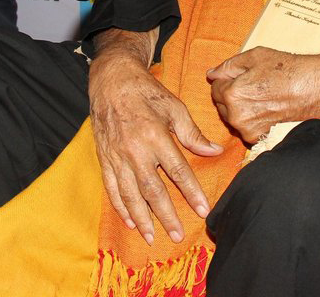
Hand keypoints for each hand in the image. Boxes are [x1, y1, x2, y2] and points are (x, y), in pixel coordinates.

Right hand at [86, 50, 222, 243]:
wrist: (111, 81)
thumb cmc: (146, 92)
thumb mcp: (174, 107)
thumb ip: (192, 134)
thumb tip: (214, 151)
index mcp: (155, 136)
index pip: (178, 171)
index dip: (192, 193)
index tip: (203, 210)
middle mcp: (134, 151)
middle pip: (153, 190)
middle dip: (167, 215)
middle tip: (178, 235)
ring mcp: (117, 157)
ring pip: (131, 195)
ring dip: (143, 218)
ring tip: (153, 237)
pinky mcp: (105, 159)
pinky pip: (112, 188)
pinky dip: (121, 207)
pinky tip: (130, 221)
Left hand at [205, 47, 319, 143]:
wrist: (316, 88)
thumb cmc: (288, 70)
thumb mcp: (255, 56)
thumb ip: (229, 65)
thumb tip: (211, 74)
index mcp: (233, 94)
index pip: (215, 88)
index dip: (227, 80)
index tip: (243, 77)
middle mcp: (237, 116)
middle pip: (222, 104)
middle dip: (232, 95)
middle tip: (255, 85)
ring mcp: (249, 130)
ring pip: (234, 117)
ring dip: (241, 108)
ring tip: (264, 97)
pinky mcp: (259, 138)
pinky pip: (246, 127)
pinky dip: (252, 119)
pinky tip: (268, 108)